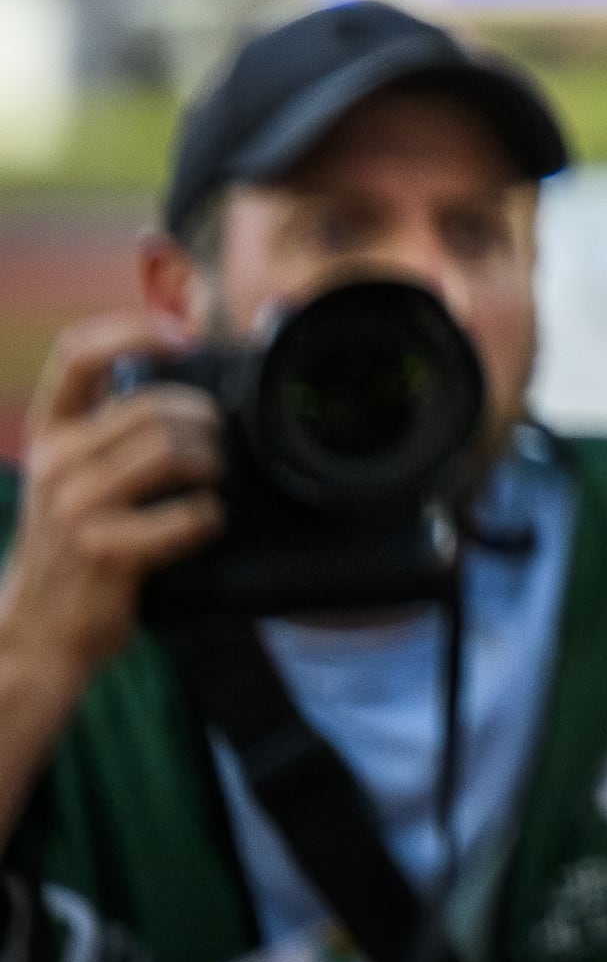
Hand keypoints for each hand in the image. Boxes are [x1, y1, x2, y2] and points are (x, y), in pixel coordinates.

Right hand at [0, 315, 220, 693]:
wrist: (39, 632)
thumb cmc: (75, 545)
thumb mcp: (73, 477)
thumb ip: (110, 430)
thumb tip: (182, 366)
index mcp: (49, 435)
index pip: (76, 354)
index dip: (132, 329)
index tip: (182, 333)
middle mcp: (56, 463)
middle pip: (155, 406)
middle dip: (203, 420)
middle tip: (212, 447)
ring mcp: (76, 507)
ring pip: (174, 450)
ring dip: (211, 464)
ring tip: (207, 482)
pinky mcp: (104, 550)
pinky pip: (187, 515)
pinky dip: (207, 518)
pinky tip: (200, 524)